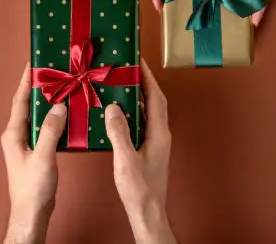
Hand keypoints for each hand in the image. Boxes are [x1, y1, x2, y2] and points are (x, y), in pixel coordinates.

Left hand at [1, 64, 66, 243]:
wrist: (33, 211)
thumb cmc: (33, 187)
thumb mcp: (43, 156)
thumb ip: (50, 130)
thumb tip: (60, 107)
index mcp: (14, 134)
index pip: (19, 101)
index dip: (25, 82)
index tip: (33, 64)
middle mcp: (18, 136)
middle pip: (28, 105)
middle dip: (39, 88)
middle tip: (54, 72)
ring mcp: (27, 143)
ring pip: (39, 116)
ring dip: (50, 102)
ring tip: (64, 88)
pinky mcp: (38, 150)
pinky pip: (47, 127)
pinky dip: (57, 118)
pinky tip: (69, 115)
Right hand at [105, 59, 175, 243]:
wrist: (148, 212)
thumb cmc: (139, 190)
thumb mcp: (125, 160)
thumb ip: (119, 133)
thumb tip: (114, 108)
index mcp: (159, 133)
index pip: (156, 98)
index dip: (148, 78)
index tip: (140, 62)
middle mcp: (161, 134)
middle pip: (155, 102)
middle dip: (144, 83)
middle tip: (129, 69)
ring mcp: (157, 142)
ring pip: (149, 113)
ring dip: (138, 98)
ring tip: (122, 85)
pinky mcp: (150, 150)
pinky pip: (143, 124)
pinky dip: (133, 113)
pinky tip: (120, 114)